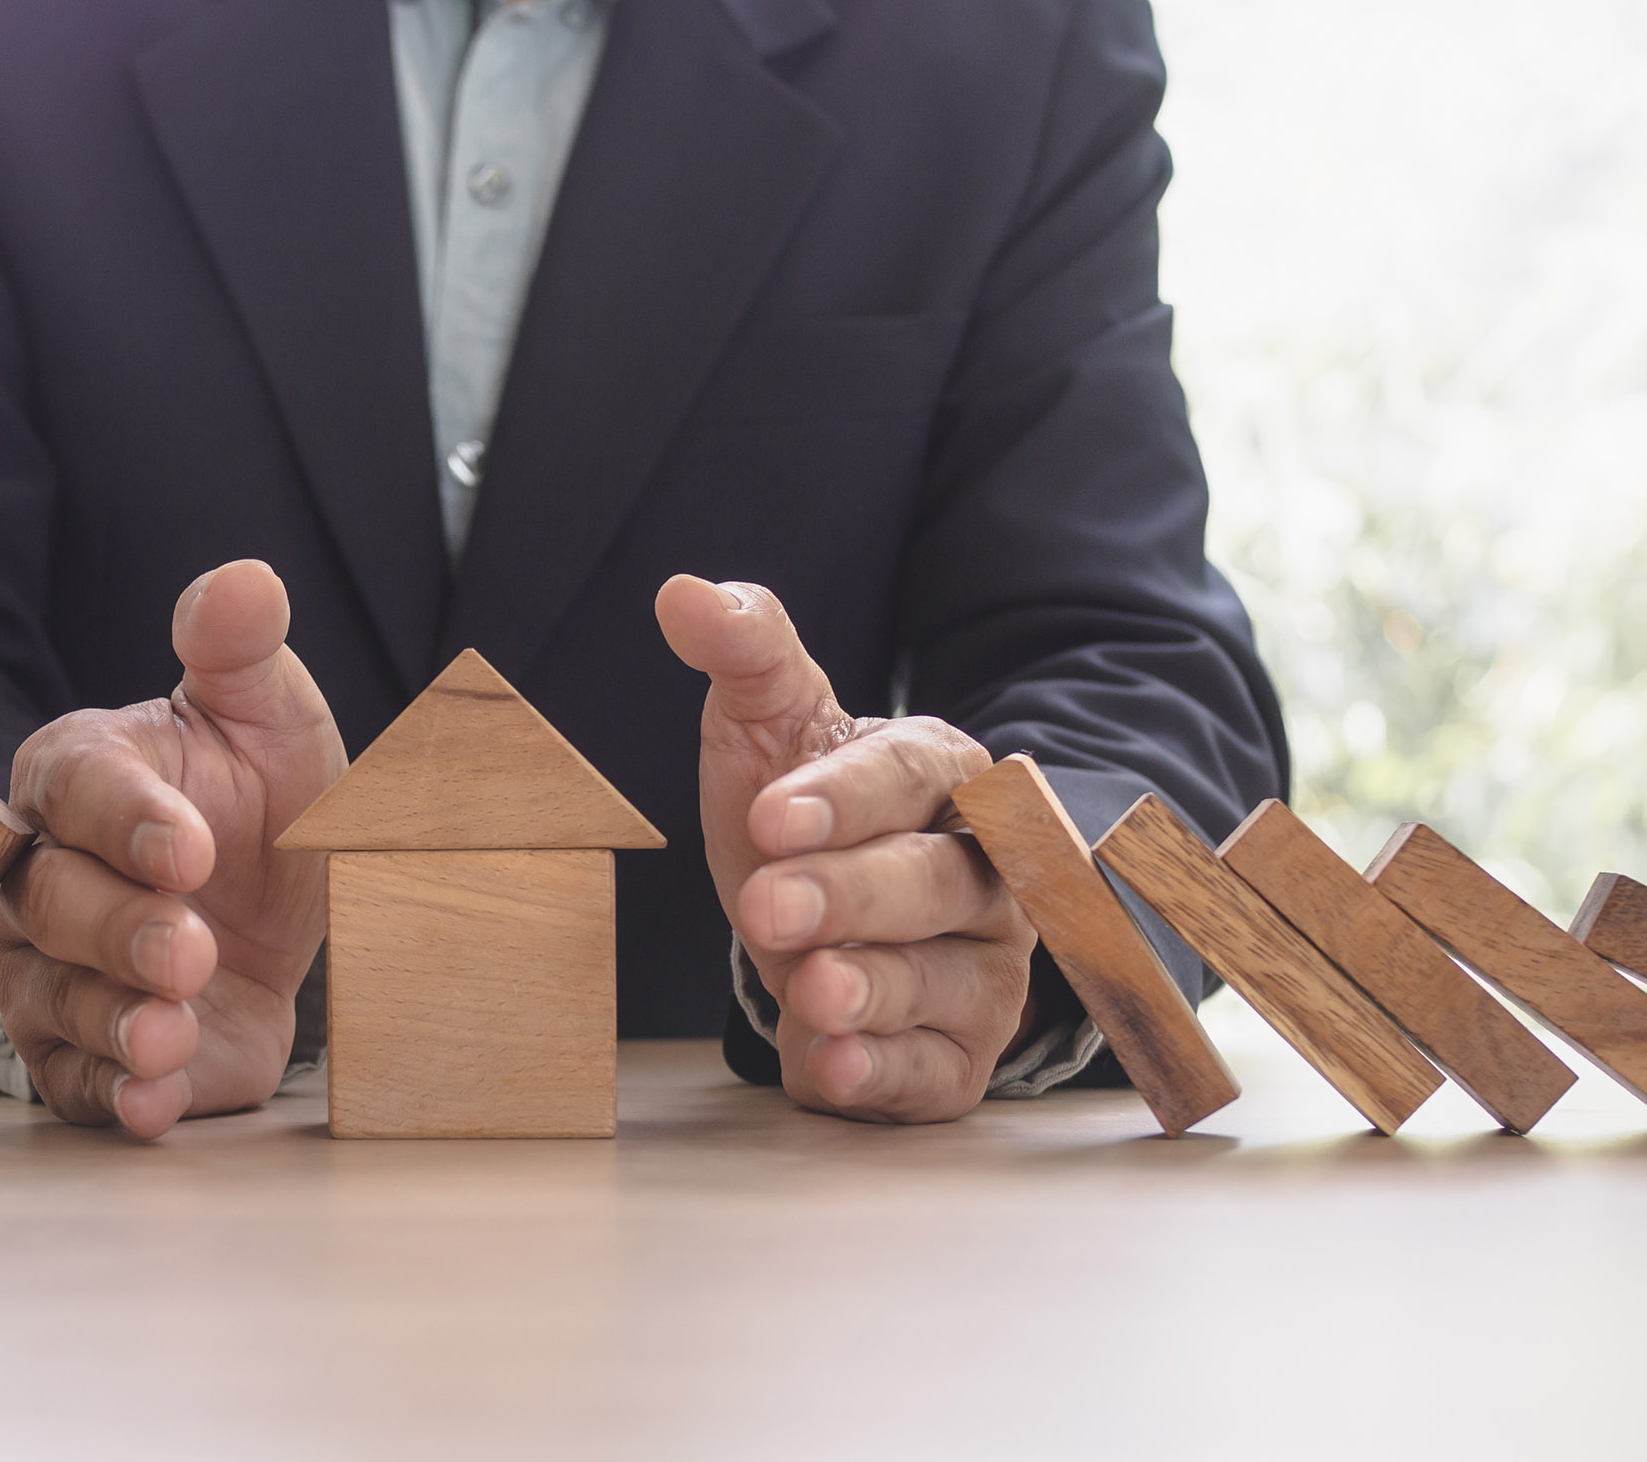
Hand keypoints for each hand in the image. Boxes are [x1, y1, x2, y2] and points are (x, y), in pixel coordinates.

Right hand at [0, 560, 345, 1136]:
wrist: (269, 908)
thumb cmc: (251, 798)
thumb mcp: (267, 717)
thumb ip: (242, 652)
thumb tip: (246, 579)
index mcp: (77, 775)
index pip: (78, 790)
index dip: (128, 821)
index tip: (192, 847)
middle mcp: (42, 875)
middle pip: (52, 904)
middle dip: (119, 931)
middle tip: (189, 948)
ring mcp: (53, 971)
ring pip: (58, 1001)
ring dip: (117, 1021)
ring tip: (170, 1034)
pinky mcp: (85, 1054)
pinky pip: (78, 1084)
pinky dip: (115, 1098)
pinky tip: (154, 1104)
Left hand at [654, 575, 1036, 1122]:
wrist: (812, 917)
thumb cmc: (798, 812)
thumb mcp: (767, 724)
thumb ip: (744, 651)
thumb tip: (682, 595)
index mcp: (945, 778)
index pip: (908, 779)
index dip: (844, 799)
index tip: (767, 815)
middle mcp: (984, 875)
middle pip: (935, 882)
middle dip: (850, 895)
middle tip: (767, 906)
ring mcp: (980, 969)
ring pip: (941, 979)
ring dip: (874, 987)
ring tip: (810, 988)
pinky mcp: (954, 1055)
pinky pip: (933, 1070)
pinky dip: (883, 1071)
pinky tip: (833, 1064)